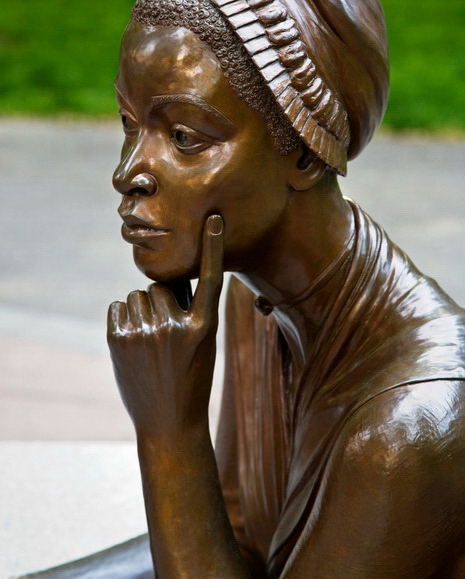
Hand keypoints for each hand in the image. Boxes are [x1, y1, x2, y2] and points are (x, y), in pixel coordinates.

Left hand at [107, 214, 223, 439]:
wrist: (170, 424)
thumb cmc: (190, 379)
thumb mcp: (201, 344)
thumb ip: (187, 308)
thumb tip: (165, 275)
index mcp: (203, 326)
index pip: (210, 277)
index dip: (213, 245)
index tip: (214, 217)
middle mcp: (175, 326)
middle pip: (160, 286)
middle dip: (161, 302)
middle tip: (166, 335)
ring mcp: (145, 333)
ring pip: (137, 296)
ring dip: (142, 311)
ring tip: (150, 344)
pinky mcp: (118, 339)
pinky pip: (118, 307)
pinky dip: (123, 319)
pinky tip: (133, 343)